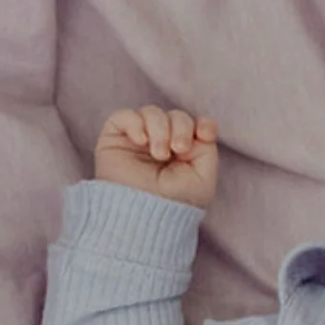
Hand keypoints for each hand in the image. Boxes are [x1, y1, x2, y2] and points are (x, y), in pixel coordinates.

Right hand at [94, 106, 219, 209]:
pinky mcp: (116, 138)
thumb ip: (207, 149)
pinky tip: (141, 141)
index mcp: (185, 153)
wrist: (143, 212)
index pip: (197, 126)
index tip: (204, 134)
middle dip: (181, 128)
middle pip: (176, 116)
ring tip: (159, 154)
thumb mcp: (203, 179)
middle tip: (177, 150)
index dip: (203, 124)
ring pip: (152, 112)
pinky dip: (136, 123)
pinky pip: (126, 115)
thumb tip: (198, 128)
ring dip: (160, 129)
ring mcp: (140, 139)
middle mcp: (163, 143)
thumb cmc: (174, 203)